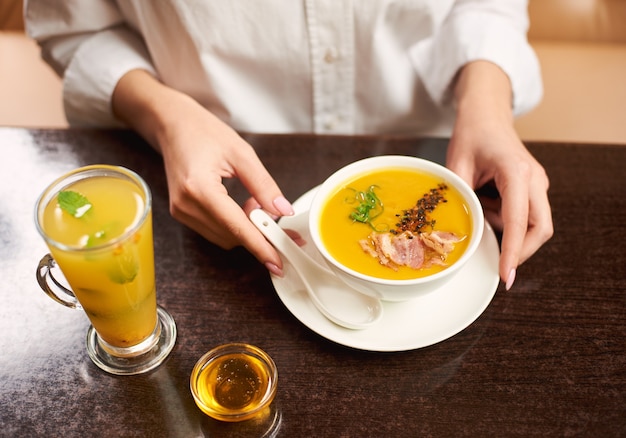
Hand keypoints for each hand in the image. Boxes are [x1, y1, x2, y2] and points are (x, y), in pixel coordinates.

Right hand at [112, 70, 293, 275]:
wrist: (172, 125)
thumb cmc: (204, 132)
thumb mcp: (242, 153)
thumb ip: (264, 185)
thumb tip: (283, 211)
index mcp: (199, 188)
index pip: (237, 227)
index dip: (260, 246)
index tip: (278, 261)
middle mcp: (186, 205)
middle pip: (232, 236)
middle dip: (259, 233)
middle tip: (279, 218)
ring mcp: (181, 212)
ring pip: (225, 237)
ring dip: (246, 227)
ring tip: (253, 199)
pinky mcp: (182, 213)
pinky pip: (216, 230)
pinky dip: (234, 224)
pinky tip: (240, 204)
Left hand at [448, 62, 552, 288]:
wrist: (486, 114)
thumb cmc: (472, 134)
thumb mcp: (456, 164)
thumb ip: (460, 197)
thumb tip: (461, 230)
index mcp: (516, 171)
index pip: (519, 220)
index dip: (512, 251)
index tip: (506, 275)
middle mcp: (534, 179)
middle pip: (540, 229)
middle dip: (519, 251)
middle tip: (495, 263)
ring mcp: (537, 184)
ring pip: (533, 225)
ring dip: (507, 230)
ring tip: (479, 205)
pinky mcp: (532, 189)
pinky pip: (523, 215)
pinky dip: (504, 220)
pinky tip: (485, 201)